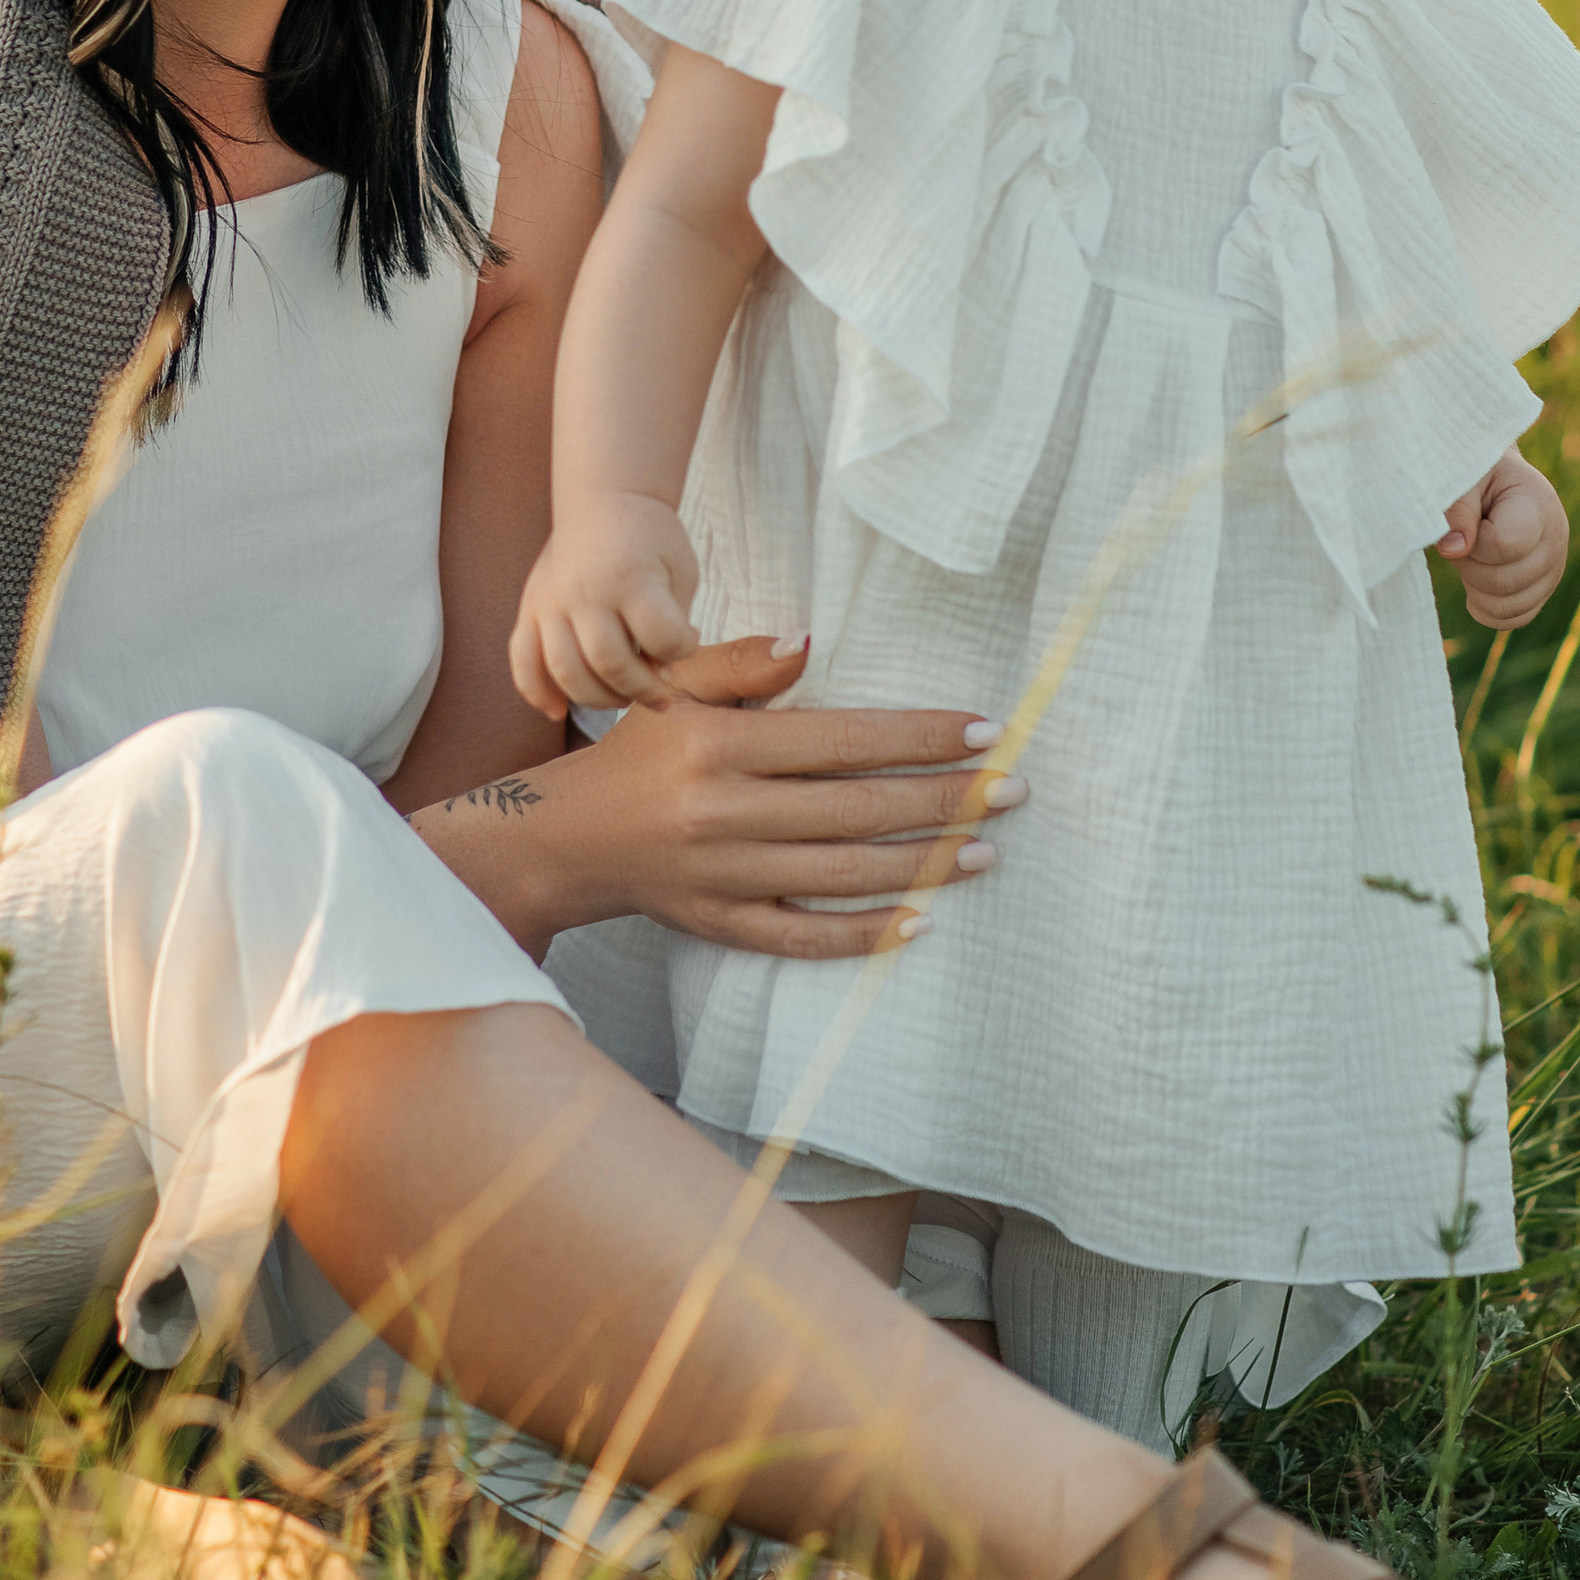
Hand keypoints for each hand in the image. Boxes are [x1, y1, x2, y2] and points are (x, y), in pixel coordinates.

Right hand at [451, 633, 1026, 958]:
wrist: (567, 839)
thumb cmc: (639, 752)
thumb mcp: (676, 689)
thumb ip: (741, 664)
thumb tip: (809, 644)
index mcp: (720, 745)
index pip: (842, 740)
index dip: (918, 736)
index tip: (984, 731)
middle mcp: (726, 812)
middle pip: (857, 808)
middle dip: (945, 799)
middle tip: (1012, 792)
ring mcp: (726, 876)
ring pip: (844, 872)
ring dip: (923, 863)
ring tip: (986, 850)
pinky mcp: (723, 925)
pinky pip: (805, 936)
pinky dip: (865, 932)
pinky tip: (921, 918)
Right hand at [511, 494, 701, 717]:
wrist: (605, 499)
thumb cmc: (651, 538)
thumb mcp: (679, 570)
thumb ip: (673, 623)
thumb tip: (658, 675)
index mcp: (630, 577)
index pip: (660, 637)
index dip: (683, 650)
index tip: (689, 641)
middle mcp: (585, 590)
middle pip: (609, 662)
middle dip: (642, 690)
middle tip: (660, 693)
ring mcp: (551, 600)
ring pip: (564, 670)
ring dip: (598, 698)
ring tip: (622, 697)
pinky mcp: (531, 607)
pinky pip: (522, 660)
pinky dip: (536, 692)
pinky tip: (558, 710)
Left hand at [1435, 448, 1567, 630]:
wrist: (1497, 480)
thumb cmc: (1477, 473)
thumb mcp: (1464, 477)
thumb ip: (1458, 508)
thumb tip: (1454, 548)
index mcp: (1538, 504)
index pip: (1506, 545)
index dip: (1472, 543)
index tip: (1462, 525)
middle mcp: (1555, 540)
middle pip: (1504, 581)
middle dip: (1468, 565)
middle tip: (1460, 541)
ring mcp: (1553, 570)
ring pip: (1508, 606)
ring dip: (1474, 588)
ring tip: (1470, 557)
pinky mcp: (1542, 591)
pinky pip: (1513, 619)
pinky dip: (1486, 609)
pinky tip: (1474, 582)